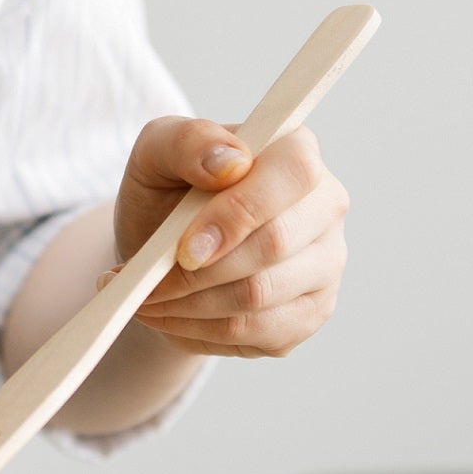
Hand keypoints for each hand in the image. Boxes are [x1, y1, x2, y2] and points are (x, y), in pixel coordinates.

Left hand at [111, 119, 347, 359]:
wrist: (166, 251)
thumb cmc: (167, 191)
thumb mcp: (157, 152)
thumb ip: (188, 142)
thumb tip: (231, 162)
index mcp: (298, 151)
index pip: (293, 174)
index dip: (239, 213)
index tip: (184, 248)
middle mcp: (326, 207)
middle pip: (275, 245)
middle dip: (199, 272)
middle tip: (147, 282)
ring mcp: (325, 264)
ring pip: (261, 296)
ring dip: (190, 305)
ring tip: (146, 298)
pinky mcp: (311, 312)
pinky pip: (257, 332)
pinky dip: (199, 329)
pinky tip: (170, 315)